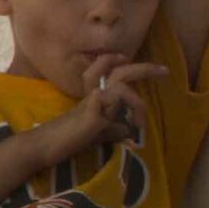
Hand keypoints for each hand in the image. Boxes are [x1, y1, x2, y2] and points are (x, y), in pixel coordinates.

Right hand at [50, 59, 165, 157]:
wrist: (44, 147)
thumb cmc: (67, 140)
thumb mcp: (96, 135)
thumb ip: (112, 130)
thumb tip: (128, 131)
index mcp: (93, 96)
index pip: (107, 70)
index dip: (119, 62)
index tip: (130, 61)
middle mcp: (93, 94)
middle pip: (118, 71)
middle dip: (143, 69)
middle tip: (164, 71)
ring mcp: (91, 103)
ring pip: (119, 85)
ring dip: (137, 100)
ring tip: (141, 121)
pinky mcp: (90, 114)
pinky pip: (113, 100)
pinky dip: (128, 108)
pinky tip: (133, 126)